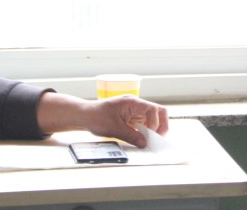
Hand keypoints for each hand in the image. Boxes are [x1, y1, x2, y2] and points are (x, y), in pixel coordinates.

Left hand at [37, 93, 169, 147]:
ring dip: (155, 129)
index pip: (153, 109)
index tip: (150, 136)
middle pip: (159, 111)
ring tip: (151, 141)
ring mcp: (135, 110)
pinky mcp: (132, 116)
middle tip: (158, 139)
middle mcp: (136, 104)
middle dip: (161, 125)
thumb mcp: (114, 129)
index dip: (155, 123)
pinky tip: (143, 139)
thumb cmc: (96, 118)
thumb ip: (131, 136)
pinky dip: (147, 131)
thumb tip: (145, 144)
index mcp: (132, 103)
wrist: (84, 115)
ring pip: (154, 117)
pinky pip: (145, 122)